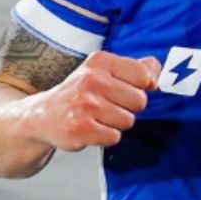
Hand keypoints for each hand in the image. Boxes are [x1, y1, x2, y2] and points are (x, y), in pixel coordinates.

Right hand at [21, 51, 160, 150]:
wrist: (42, 116)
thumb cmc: (81, 91)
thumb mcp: (105, 70)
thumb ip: (137, 67)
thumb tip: (158, 72)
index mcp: (100, 62)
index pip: (144, 75)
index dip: (142, 86)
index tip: (130, 88)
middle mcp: (91, 80)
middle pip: (140, 101)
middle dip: (129, 107)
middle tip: (109, 105)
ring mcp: (84, 105)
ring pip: (128, 120)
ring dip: (117, 123)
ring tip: (98, 117)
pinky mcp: (79, 129)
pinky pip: (115, 136)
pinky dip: (107, 136)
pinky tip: (92, 128)